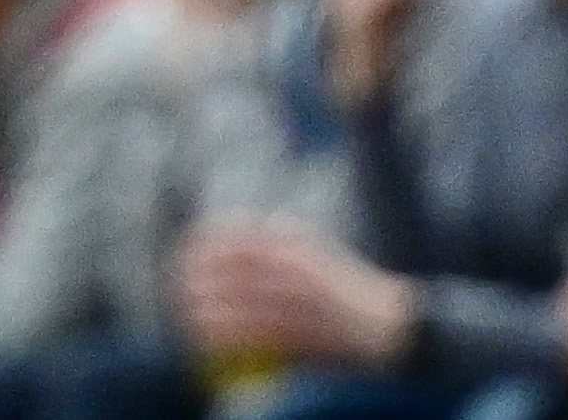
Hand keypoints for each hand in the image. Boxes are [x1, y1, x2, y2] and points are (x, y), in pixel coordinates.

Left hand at [173, 219, 417, 368]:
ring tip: (188, 317)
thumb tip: (232, 226)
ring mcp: (294, 302)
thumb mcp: (314, 248)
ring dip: (203, 311)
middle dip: (193, 280)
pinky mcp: (299, 334)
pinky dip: (224, 337)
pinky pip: (249, 336)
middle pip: (224, 271)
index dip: (199, 246)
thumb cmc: (345, 287)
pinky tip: (208, 340)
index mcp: (291, 243)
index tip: (184, 256)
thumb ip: (276, 235)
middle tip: (179, 290)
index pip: (230, 237)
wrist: (389, 327)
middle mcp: (290, 268)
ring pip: (232, 305)